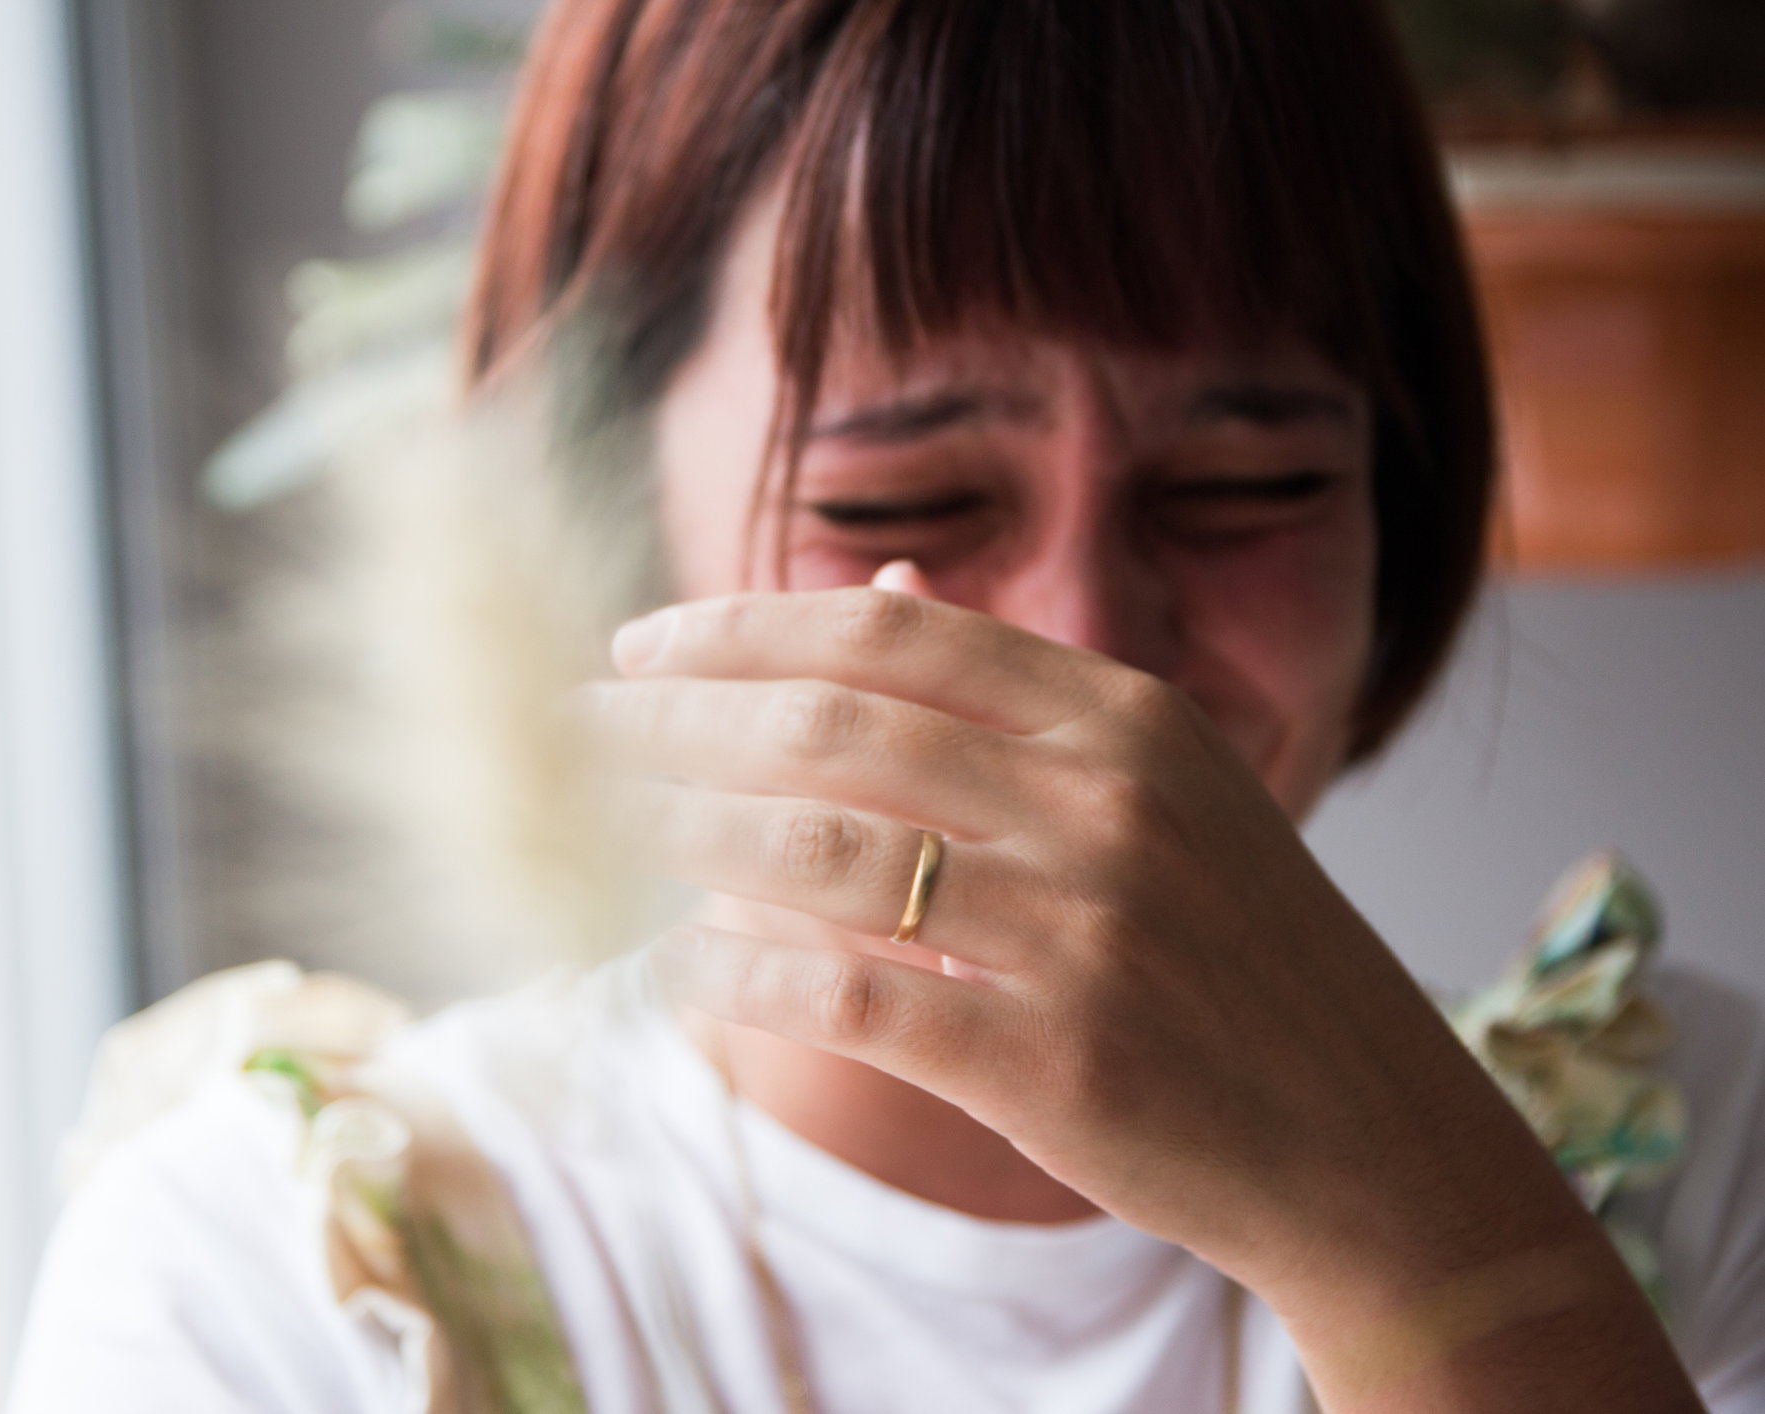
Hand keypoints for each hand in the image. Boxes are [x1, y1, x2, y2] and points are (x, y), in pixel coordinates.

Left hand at [582, 571, 1699, 1411]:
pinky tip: (677, 964)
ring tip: (610, 831)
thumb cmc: (1243, 959)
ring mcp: (1083, 927)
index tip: (640, 644)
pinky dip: (741, 973)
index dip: (742, 631)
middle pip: (834, 727)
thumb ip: (1014, 703)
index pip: (889, 637)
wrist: (1370, 1141)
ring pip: (820, 852)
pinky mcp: (1053, 1055)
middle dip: (682, 720)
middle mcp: (1103, 801)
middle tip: (581, 726)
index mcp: (1125, 717)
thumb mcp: (1164, 795)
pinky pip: (845, 994)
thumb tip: (867, 598)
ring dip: (688, 835)